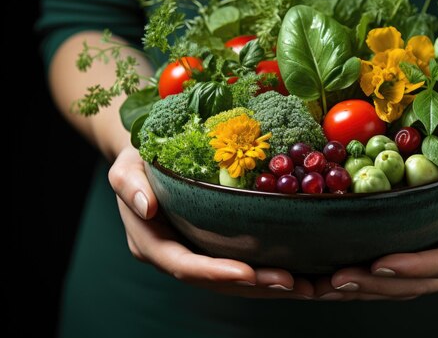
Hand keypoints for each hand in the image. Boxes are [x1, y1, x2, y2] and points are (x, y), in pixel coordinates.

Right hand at [109, 147, 313, 299]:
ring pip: (232, 280)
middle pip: (215, 281)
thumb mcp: (126, 166)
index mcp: (151, 243)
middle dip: (253, 286)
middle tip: (293, 284)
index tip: (246, 272)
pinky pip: (240, 264)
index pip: (184, 265)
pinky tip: (299, 271)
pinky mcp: (213, 244)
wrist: (147, 158)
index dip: (214, 273)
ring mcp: (195, 252)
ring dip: (267, 285)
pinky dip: (267, 271)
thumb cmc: (137, 158)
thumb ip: (129, 184)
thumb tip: (145, 206)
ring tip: (305, 286)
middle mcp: (174, 255)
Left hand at [315, 137, 437, 300]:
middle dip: (377, 285)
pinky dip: (365, 279)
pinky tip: (334, 277)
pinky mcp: (421, 253)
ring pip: (401, 286)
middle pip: (418, 283)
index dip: (414, 267)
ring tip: (326, 287)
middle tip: (338, 280)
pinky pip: (394, 274)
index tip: (380, 264)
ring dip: (364, 289)